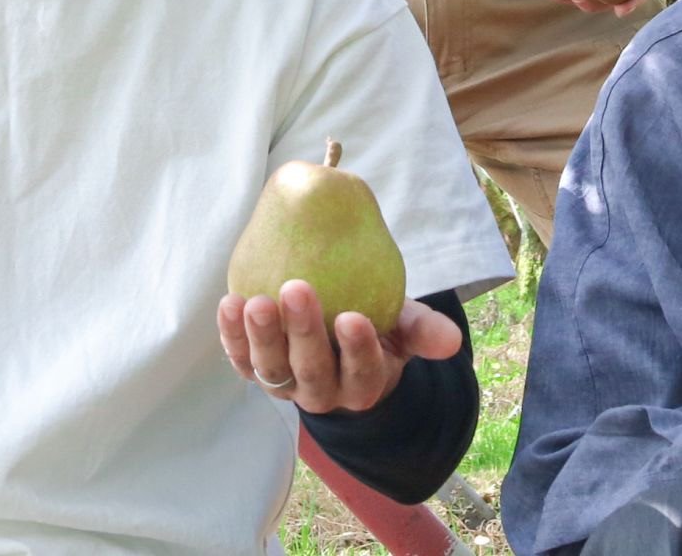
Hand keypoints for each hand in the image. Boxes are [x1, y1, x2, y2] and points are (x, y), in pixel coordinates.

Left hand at [216, 281, 460, 414]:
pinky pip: (241, 359)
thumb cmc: (378, 323)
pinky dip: (232, 336)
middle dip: (302, 332)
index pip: (362, 373)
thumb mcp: (404, 325)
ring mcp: (285, 384)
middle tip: (297, 288)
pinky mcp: (255, 369)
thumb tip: (452, 338)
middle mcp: (321, 393)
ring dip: (261, 337)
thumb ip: (422, 328)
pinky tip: (229, 303)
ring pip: (270, 370)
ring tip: (255, 301)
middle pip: (311, 371)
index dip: (357, 349)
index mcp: (363, 385)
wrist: (338, 331)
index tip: (353, 317)